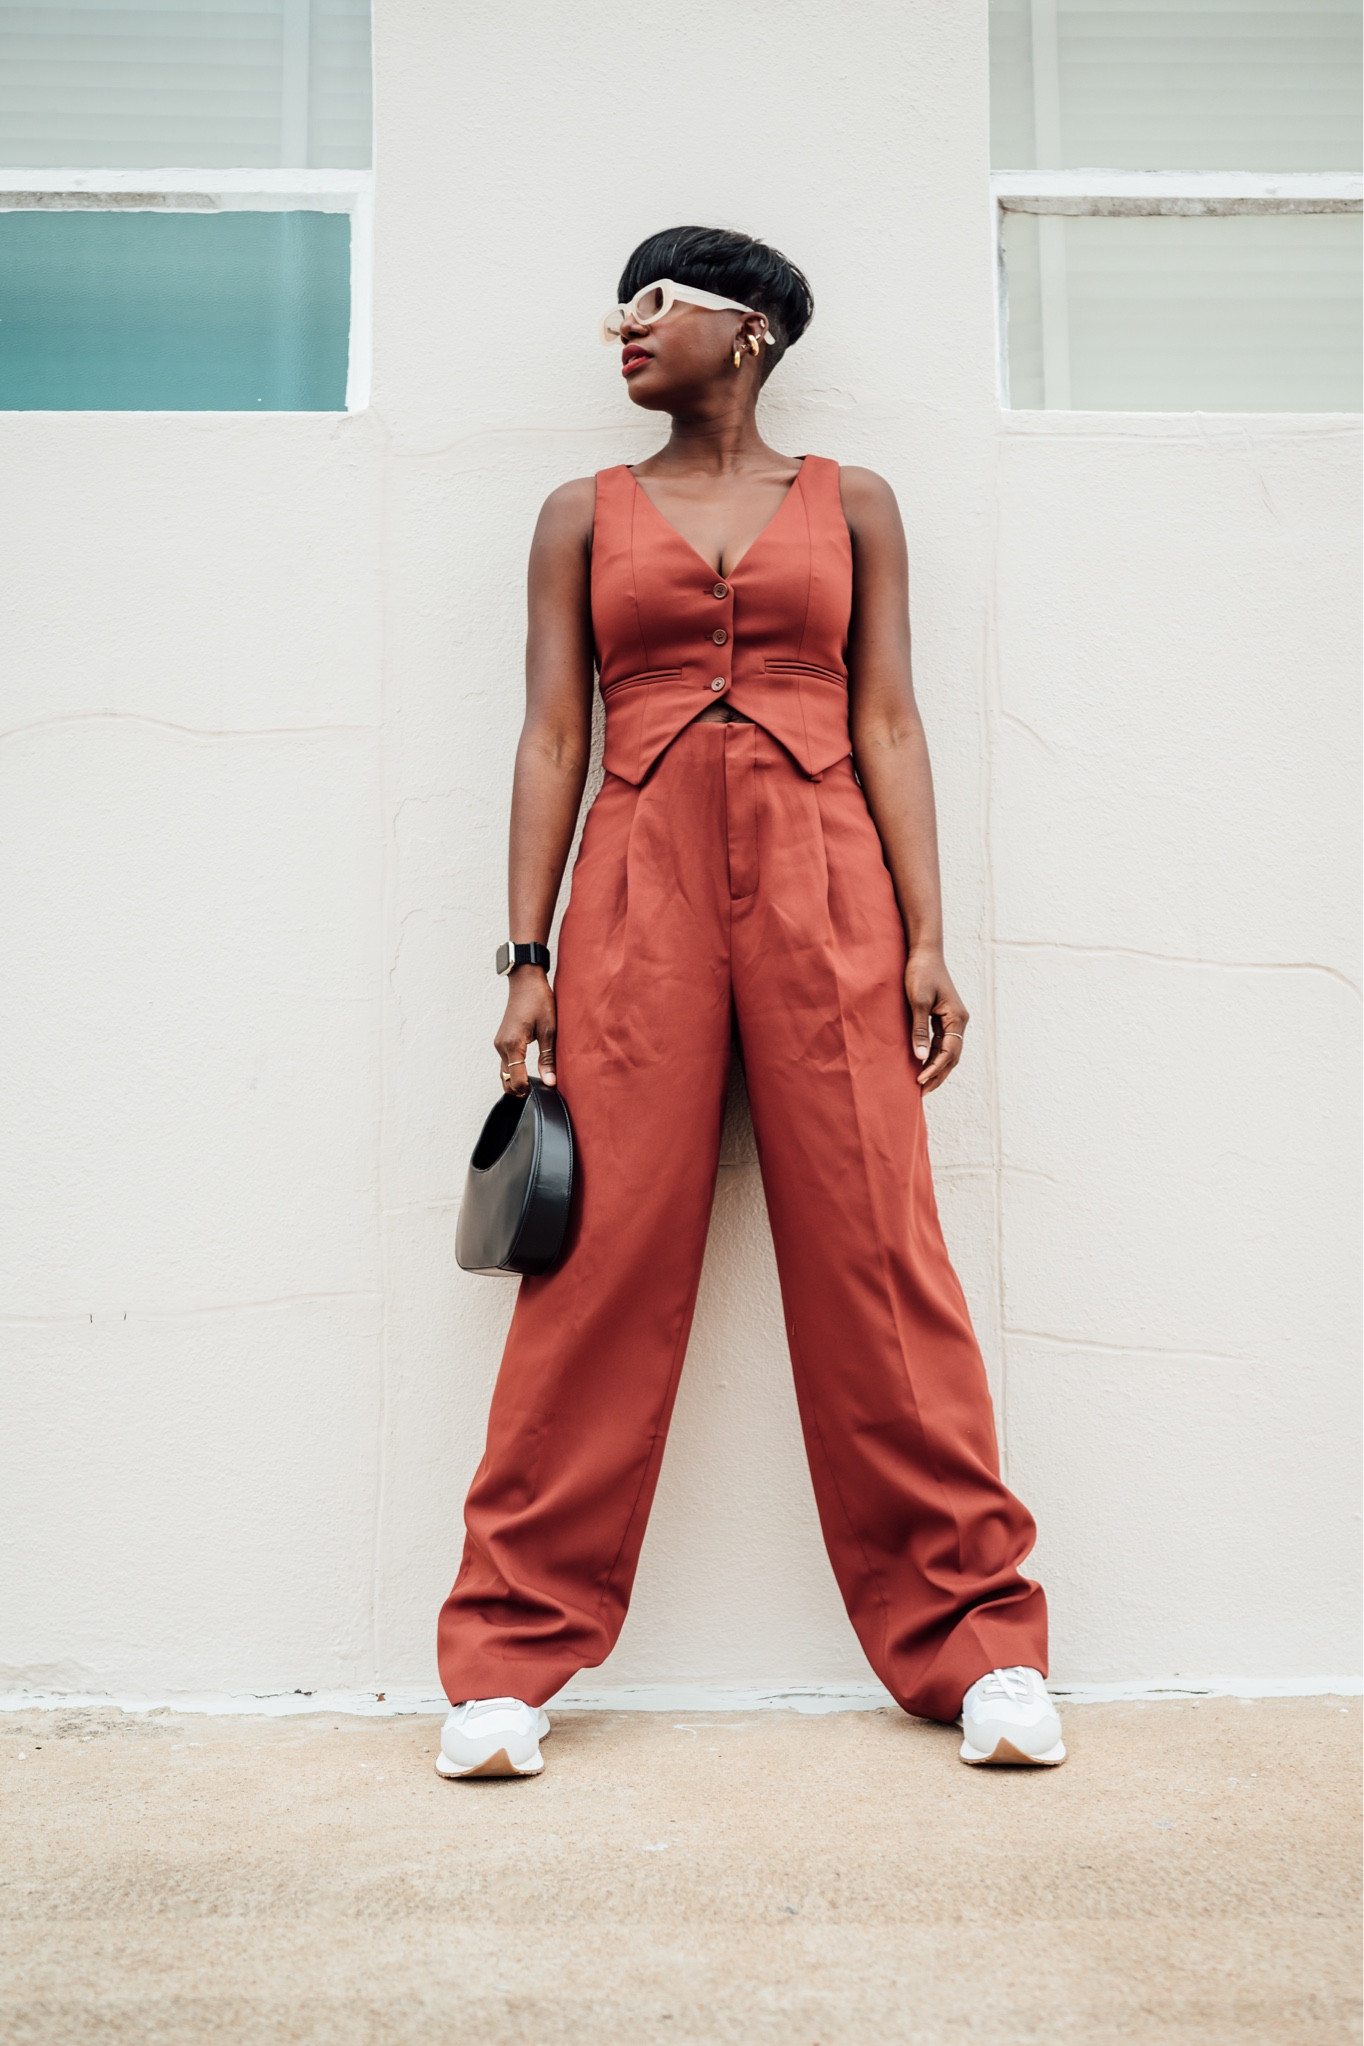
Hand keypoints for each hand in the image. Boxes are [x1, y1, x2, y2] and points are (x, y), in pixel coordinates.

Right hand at [494, 968, 555, 1096]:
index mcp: (512, 1045)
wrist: (526, 981)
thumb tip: (550, 1082)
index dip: (529, 1090)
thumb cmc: (538, 1000)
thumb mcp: (549, 1030)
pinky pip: (506, 1063)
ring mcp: (499, 1044)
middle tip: (541, 1090)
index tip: (545, 1091)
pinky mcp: (502, 1041)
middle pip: (507, 1080)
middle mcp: (501, 1046)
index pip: (516, 1080)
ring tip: (537, 1082)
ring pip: (505, 1073)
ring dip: (517, 1081)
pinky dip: (515, 1071)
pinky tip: (529, 1071)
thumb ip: (548, 1058)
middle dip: (521, 1089)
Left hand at [905, 949, 967, 1092]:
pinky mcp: (944, 1018)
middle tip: (921, 1093)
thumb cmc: (921, 973)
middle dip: (938, 1075)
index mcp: (957, 1018)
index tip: (919, 1081)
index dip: (934, 1068)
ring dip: (936, 1068)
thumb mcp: (918, 1002)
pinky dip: (932, 1056)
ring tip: (921, 1085)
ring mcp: (953, 1020)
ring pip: (947, 1052)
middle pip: (952, 1056)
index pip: (949, 1052)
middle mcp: (959, 1021)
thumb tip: (920, 1058)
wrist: (925, 953)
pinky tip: (922, 1066)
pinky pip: (941, 1043)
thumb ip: (919, 1030)